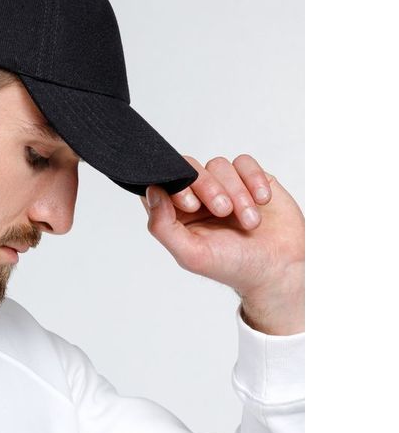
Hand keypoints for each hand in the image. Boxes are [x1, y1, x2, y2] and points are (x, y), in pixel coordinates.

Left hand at [139, 154, 303, 334]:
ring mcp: (224, 185)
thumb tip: (152, 191)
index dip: (175, 185)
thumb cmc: (234, 266)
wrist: (280, 269)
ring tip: (250, 221)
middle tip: (223, 210)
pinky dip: (254, 179)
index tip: (191, 205)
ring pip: (219, 165)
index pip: (164, 183)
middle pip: (191, 168)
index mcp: (177, 212)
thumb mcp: (192, 255)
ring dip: (237, 192)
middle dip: (207, 186)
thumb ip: (162, 226)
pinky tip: (262, 200)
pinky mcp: (250, 178)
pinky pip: (244, 163)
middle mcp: (198, 196)